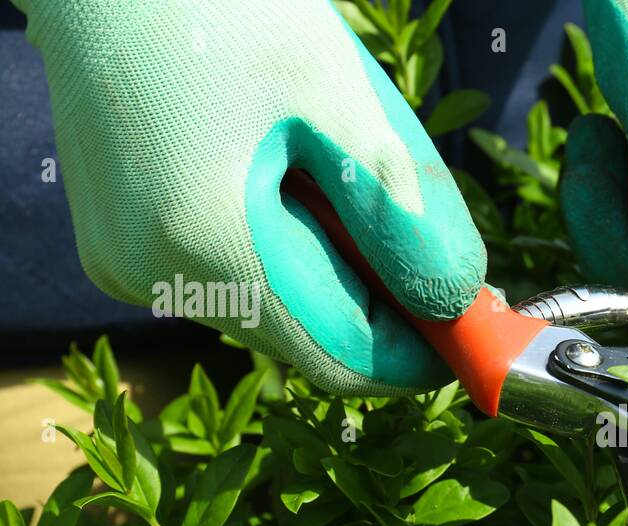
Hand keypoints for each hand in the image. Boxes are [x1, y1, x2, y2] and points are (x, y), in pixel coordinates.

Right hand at [17, 0, 483, 393]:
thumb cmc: (227, 7)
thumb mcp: (339, 102)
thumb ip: (400, 213)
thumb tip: (457, 302)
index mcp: (206, 245)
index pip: (342, 359)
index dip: (418, 354)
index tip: (472, 325)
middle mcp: (155, 276)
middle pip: (309, 335)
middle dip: (381, 302)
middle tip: (428, 240)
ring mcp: (130, 265)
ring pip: (274, 308)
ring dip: (333, 268)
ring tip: (340, 176)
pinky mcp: (124, 246)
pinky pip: (232, 277)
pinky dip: (285, 248)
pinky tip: (290, 176)